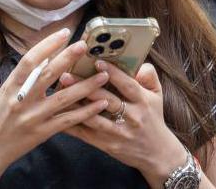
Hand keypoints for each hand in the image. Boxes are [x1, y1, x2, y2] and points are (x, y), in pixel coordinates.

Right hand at [0, 28, 110, 169]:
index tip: (64, 32)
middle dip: (67, 58)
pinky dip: (86, 111)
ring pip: (63, 98)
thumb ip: (26, 74)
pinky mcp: (43, 133)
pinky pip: (68, 120)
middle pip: (47, 75)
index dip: (47, 45)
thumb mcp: (8, 91)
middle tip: (85, 45)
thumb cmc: (1, 115)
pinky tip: (101, 103)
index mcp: (11, 85)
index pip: (29, 60)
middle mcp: (22, 100)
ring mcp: (33, 117)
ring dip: (86, 86)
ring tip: (104, 75)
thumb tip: (47, 55)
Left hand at [61, 61, 188, 188]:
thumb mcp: (157, 95)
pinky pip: (86, 135)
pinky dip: (71, 125)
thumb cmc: (153, 118)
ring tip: (58, 93)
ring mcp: (118, 133)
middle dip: (85, 87)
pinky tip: (57, 115)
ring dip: (75, 106)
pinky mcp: (107, 145)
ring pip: (94, 119)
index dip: (113, 73)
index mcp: (143, 102)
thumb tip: (138, 64)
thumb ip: (149, 76)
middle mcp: (132, 117)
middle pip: (107, 101)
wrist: (158, 154)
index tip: (97, 61)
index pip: (128, 85)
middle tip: (66, 75)